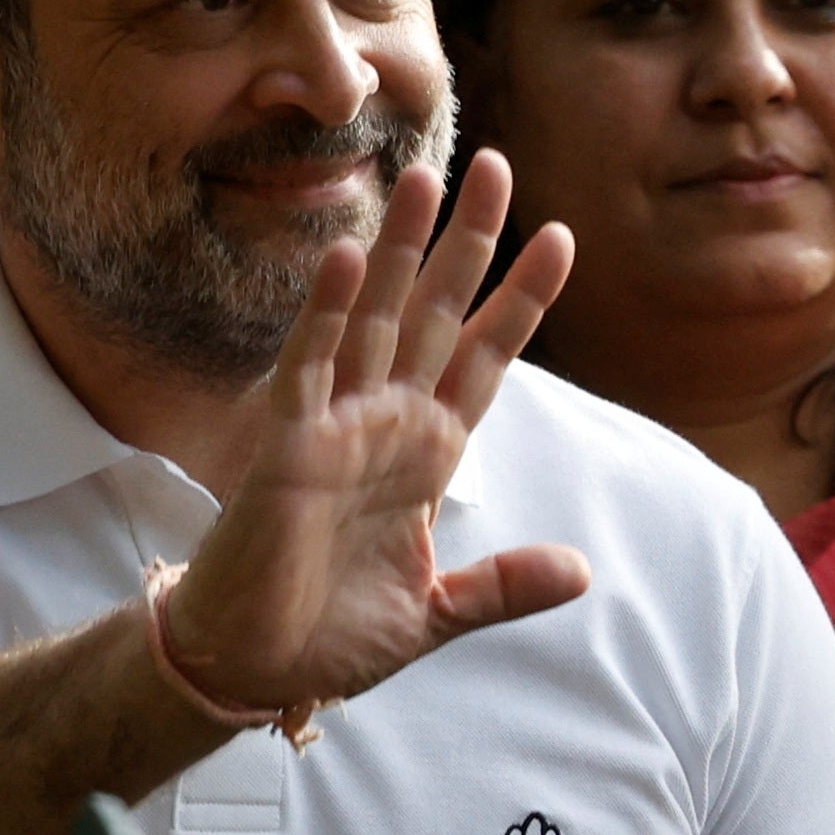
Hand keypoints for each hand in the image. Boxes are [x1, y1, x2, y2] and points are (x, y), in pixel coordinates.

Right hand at [165, 149, 587, 710]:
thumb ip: (504, 585)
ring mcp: (337, 425)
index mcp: (429, 454)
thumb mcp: (438, 612)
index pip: (484, 358)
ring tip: (424, 178)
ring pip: (374, 318)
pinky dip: (326, 313)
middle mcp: (386, 423)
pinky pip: (309, 366)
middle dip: (467, 243)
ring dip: (398, 250)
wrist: (254, 668)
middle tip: (498, 167)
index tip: (562, 237)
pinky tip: (345, 257)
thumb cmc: (333, 634)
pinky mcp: (288, 444)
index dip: (520, 300)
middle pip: (435, 313)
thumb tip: (581, 571)